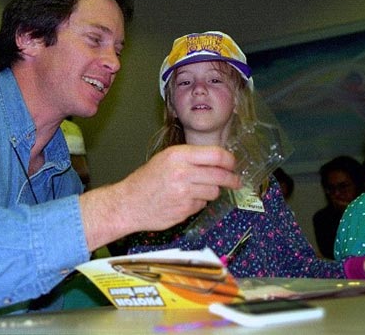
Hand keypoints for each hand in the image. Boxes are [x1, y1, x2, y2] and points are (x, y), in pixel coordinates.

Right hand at [79, 145, 239, 250]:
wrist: (128, 203)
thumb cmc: (146, 181)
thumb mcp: (165, 159)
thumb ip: (190, 158)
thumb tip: (218, 160)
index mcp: (178, 155)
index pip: (216, 154)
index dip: (229, 160)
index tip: (233, 164)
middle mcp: (182, 172)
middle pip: (220, 175)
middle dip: (232, 179)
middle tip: (235, 181)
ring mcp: (184, 192)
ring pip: (214, 191)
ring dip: (211, 192)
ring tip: (196, 190)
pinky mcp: (185, 210)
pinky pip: (202, 205)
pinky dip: (197, 204)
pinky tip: (184, 201)